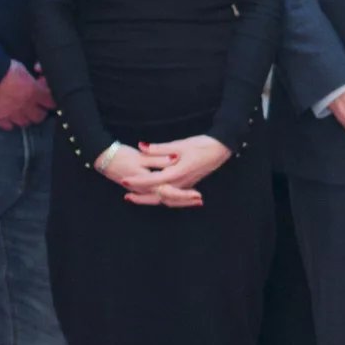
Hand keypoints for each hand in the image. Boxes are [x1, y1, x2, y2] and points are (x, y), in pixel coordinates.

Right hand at [0, 60, 53, 129]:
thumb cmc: (4, 68)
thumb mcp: (23, 69)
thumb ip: (31, 79)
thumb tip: (36, 81)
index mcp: (34, 92)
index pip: (50, 102)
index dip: (49, 100)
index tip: (45, 96)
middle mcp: (26, 106)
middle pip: (39, 117)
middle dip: (39, 112)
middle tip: (36, 107)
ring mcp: (13, 114)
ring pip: (25, 123)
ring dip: (25, 118)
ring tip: (23, 113)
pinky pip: (8, 126)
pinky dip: (9, 123)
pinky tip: (9, 118)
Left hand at [115, 134, 231, 209]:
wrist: (221, 149)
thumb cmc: (202, 145)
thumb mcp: (180, 144)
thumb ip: (159, 148)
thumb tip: (142, 146)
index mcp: (177, 173)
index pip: (152, 180)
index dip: (137, 181)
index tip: (124, 181)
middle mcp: (181, 183)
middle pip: (157, 196)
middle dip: (140, 196)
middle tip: (125, 195)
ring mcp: (185, 186)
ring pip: (164, 200)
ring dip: (148, 200)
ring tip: (134, 198)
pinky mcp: (188, 186)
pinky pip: (171, 198)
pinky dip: (160, 199)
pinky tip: (153, 196)